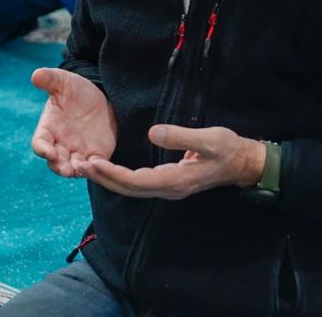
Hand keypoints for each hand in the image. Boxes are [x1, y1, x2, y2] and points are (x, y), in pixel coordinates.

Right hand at [30, 67, 117, 177]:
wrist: (101, 96)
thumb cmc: (75, 89)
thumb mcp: (63, 81)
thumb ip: (50, 79)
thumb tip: (36, 75)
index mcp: (49, 128)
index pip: (40, 143)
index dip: (42, 149)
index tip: (48, 152)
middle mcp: (61, 144)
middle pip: (55, 161)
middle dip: (59, 166)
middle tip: (66, 170)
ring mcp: (78, 151)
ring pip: (74, 167)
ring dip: (76, 171)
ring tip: (80, 170)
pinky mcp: (96, 155)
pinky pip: (94, 166)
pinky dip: (95, 169)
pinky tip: (99, 166)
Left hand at [78, 125, 265, 199]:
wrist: (243, 164)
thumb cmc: (228, 150)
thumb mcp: (210, 139)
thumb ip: (182, 136)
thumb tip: (154, 132)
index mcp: (175, 181)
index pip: (136, 181)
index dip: (112, 173)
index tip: (92, 162)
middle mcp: (168, 189)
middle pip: (128, 189)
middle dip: (103, 178)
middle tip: (78, 165)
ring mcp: (168, 188)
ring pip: (131, 188)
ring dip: (108, 178)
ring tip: (86, 166)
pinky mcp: (168, 182)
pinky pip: (138, 183)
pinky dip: (119, 177)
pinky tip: (107, 167)